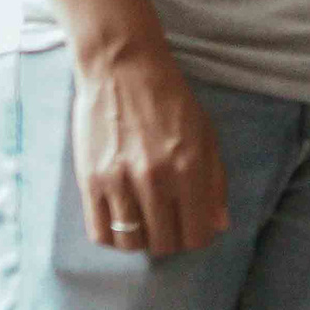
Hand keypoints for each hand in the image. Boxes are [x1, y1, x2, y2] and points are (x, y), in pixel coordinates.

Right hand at [70, 47, 228, 257]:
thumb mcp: (206, 134)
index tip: (192, 227)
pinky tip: (121, 222)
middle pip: (165, 242)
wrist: (122, 67)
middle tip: (168, 224)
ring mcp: (120, 181)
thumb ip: (215, 182)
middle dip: (171, 240)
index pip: (198, 233)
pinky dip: (113, 237)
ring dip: (142, 240)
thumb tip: (219, 224)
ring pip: (132, 243)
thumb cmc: (169, 99)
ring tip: (144, 223)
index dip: (198, 236)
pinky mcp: (90, 180)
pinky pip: (100, 233)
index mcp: (190, 168)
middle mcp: (155, 179)